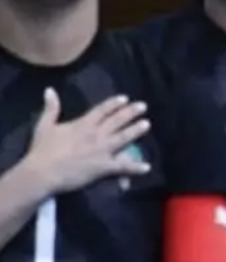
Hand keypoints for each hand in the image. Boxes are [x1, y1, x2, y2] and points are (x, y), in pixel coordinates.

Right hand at [23, 89, 150, 195]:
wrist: (43, 172)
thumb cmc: (42, 150)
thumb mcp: (44, 125)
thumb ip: (51, 108)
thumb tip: (50, 90)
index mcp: (83, 124)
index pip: (101, 110)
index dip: (113, 103)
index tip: (125, 98)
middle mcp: (96, 135)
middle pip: (116, 121)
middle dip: (130, 112)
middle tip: (143, 106)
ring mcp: (102, 150)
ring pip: (123, 138)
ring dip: (136, 131)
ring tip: (147, 124)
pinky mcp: (104, 167)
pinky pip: (123, 167)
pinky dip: (136, 168)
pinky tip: (147, 167)